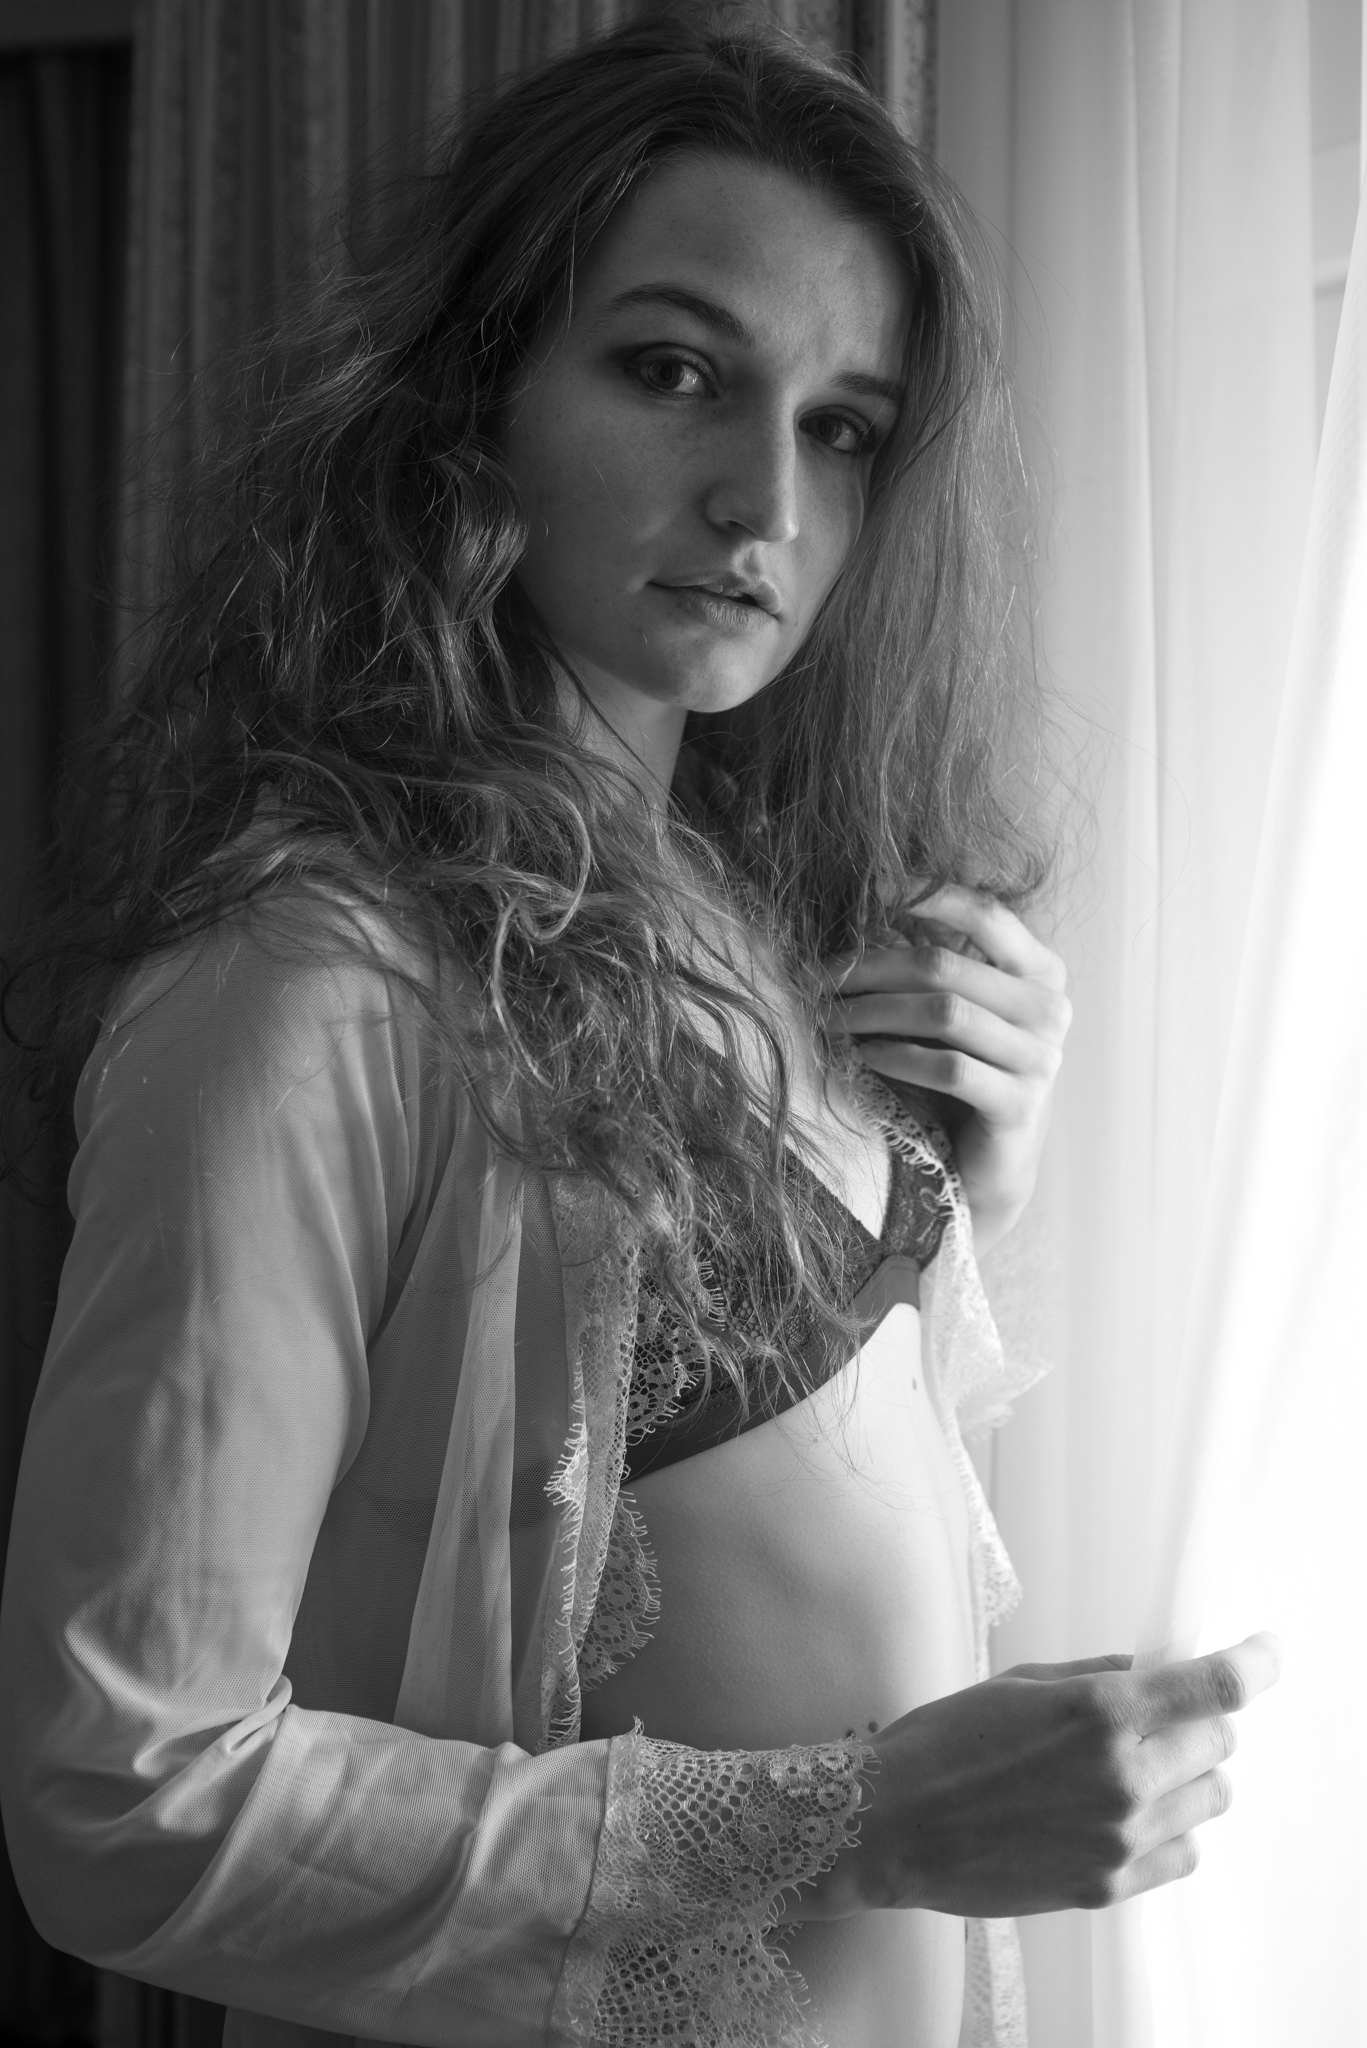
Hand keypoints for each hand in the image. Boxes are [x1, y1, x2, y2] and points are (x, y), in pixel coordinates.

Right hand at [780, 1633, 1282, 1921]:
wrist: (895, 1824)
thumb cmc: (945, 1741)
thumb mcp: (1019, 1683)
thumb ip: (1096, 1676)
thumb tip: (1148, 1671)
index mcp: (1101, 1711)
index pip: (1214, 1686)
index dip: (1255, 1663)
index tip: (1267, 1653)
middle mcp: (1123, 1775)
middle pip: (1220, 1745)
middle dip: (1200, 1722)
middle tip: (1160, 1718)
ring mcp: (1120, 1837)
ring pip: (1209, 1801)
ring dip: (1186, 1777)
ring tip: (1136, 1770)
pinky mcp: (1109, 1885)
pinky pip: (1183, 1854)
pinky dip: (1171, 1830)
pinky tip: (1127, 1815)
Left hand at [822, 886, 1072, 1258]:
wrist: (986, 1165)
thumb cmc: (959, 1076)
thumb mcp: (948, 1011)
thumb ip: (927, 963)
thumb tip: (869, 907)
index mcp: (1040, 971)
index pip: (987, 914)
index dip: (929, 895)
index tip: (871, 889)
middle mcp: (1050, 1008)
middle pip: (946, 966)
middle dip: (870, 969)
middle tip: (817, 981)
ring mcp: (1040, 1058)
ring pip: (944, 1013)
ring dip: (872, 1012)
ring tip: (829, 1020)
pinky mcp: (1019, 1105)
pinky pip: (948, 1068)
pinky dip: (895, 1056)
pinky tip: (860, 1056)